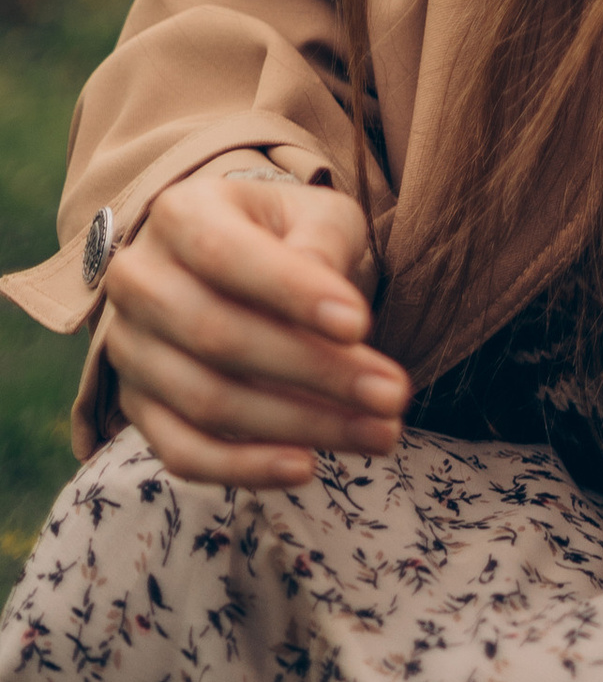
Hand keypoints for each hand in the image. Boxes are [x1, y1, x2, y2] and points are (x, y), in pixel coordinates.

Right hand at [101, 163, 406, 489]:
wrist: (230, 256)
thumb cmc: (284, 232)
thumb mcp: (314, 213)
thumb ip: (322, 243)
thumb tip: (335, 315)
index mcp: (181, 215)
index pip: (226, 255)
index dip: (292, 293)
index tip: (361, 325)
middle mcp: (140, 280)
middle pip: (219, 337)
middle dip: (316, 372)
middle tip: (393, 395)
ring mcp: (130, 349)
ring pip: (207, 400)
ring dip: (299, 425)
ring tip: (379, 433)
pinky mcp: (137, 407)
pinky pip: (182, 452)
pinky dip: (243, 468)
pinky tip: (307, 467)